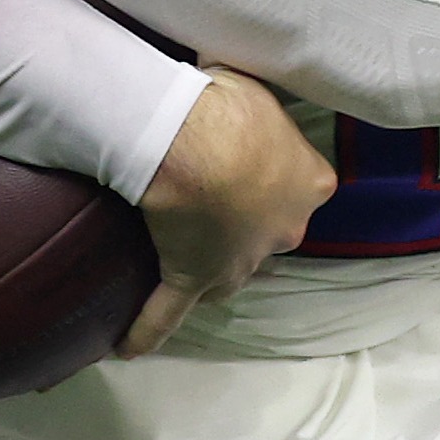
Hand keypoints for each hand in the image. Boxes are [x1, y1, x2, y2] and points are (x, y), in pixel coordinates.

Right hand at [120, 66, 336, 357]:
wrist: (192, 139)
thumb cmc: (232, 106)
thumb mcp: (260, 92)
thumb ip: (259, 110)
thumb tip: (243, 95)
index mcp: (310, 183)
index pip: (302, 186)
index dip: (276, 176)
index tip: (251, 160)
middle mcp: (283, 229)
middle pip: (269, 232)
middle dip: (248, 221)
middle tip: (215, 196)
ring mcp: (240, 261)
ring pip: (230, 271)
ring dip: (212, 264)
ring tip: (186, 251)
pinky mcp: (193, 277)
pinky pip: (168, 311)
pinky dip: (149, 329)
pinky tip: (129, 347)